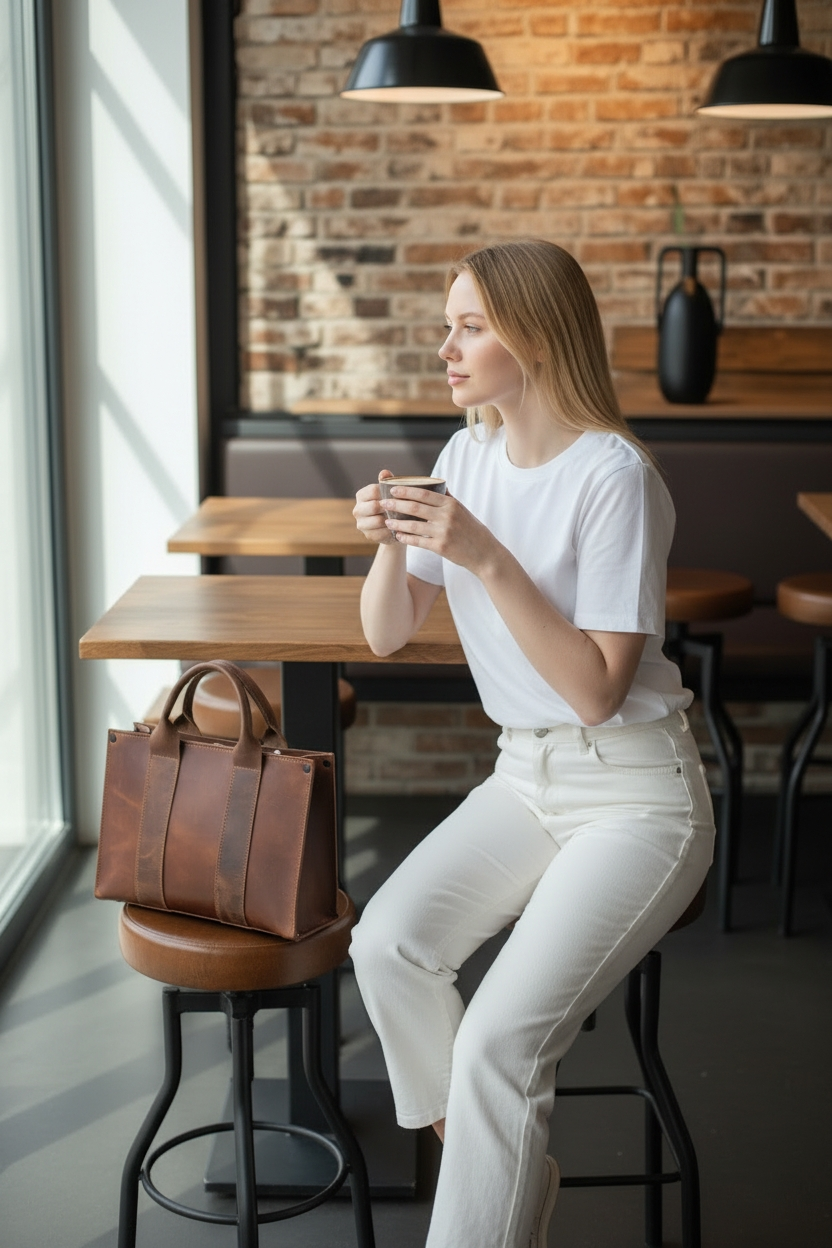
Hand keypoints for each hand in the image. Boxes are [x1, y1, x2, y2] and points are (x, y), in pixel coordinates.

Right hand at [353, 469, 398, 545]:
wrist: (393, 527)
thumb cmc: (392, 505)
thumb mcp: (390, 493)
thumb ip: (387, 482)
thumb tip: (384, 472)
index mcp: (361, 495)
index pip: (373, 490)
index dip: (387, 492)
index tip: (399, 494)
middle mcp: (357, 509)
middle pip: (374, 506)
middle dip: (389, 507)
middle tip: (403, 508)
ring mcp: (361, 524)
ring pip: (378, 521)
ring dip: (391, 520)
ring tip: (402, 518)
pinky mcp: (368, 535)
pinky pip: (382, 533)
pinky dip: (391, 530)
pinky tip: (399, 527)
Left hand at [383, 485, 500, 575]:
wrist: (484, 553)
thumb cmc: (472, 530)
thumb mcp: (462, 510)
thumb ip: (447, 499)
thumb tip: (435, 484)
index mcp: (451, 504)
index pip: (424, 494)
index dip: (406, 490)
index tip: (392, 489)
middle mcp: (446, 516)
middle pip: (415, 507)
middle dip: (396, 504)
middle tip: (383, 503)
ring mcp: (443, 532)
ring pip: (413, 525)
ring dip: (397, 522)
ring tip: (387, 521)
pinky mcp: (440, 547)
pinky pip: (418, 541)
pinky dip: (406, 538)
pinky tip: (397, 535)